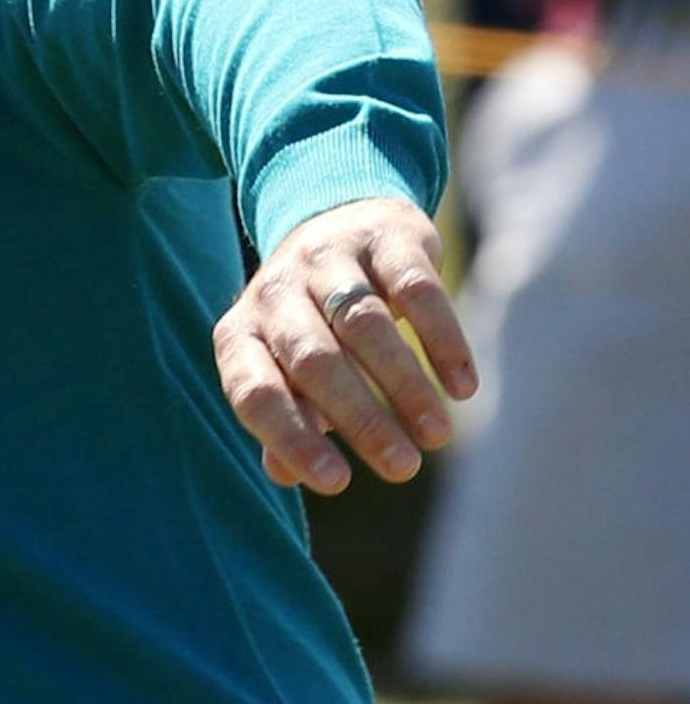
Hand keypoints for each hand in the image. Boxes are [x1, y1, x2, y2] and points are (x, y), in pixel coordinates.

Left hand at [212, 197, 476, 495]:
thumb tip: (285, 474)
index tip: (338, 483)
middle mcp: (275, 292)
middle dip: (360, 418)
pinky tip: (463, 387)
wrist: (338, 219)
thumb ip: (287, 418)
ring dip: (404, 386)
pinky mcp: (383, 236)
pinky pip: (415, 289)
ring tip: (437, 436)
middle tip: (402, 467)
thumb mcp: (286, 367)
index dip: (291, 438)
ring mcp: (326, 257)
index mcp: (241, 333)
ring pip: (364, 324)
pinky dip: (442, 341)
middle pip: (313, 359)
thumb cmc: (311, 321)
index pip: (254, 392)